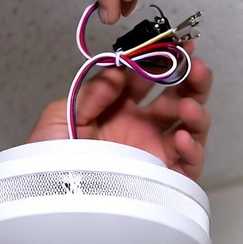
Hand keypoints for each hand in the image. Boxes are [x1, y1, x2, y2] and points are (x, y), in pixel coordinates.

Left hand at [26, 52, 213, 180]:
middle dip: (191, 78)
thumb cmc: (47, 163)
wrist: (46, 199)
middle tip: (196, 64)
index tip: (172, 44)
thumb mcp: (60, 117)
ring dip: (195, 109)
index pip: (148, 79)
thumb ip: (90, 91)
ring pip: (191, 126)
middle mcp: (141, 129)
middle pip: (178, 97)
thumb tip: (116, 71)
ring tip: (188, 103)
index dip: (162, 60)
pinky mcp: (164, 180)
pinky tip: (183, 137)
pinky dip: (193, 148)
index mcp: (118, 110)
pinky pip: (189, 163)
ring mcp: (155, 153)